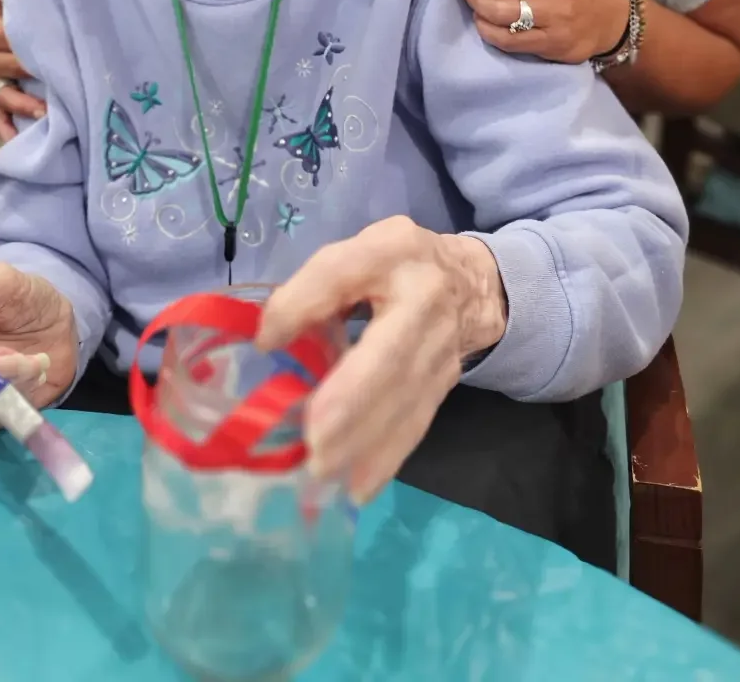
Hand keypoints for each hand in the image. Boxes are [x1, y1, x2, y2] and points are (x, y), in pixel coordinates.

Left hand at [256, 217, 506, 502]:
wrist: (472, 284)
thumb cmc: (394, 267)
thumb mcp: (357, 254)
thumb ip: (315, 288)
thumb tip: (271, 339)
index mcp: (391, 251)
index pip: (340, 272)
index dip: (303, 304)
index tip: (266, 341)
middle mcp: (424, 298)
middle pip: (388, 353)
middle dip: (351, 399)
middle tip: (314, 438)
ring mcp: (441, 346)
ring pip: (404, 398)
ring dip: (364, 440)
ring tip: (323, 469)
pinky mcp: (445, 383)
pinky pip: (415, 423)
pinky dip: (386, 458)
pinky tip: (358, 487)